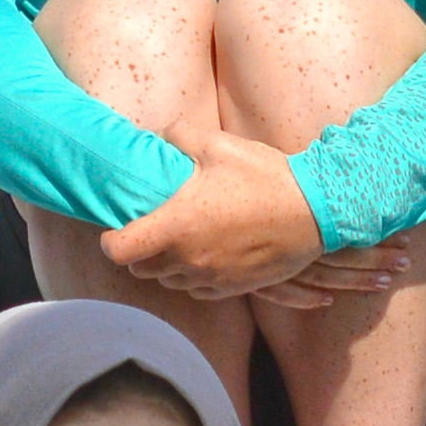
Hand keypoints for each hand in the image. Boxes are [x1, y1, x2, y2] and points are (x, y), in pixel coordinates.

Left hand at [103, 147, 334, 300]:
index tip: (117, 227)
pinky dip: (194, 277)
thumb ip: (179, 135)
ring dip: (167, 265)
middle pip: (141, 270)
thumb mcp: (218, 145)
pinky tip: (206, 254)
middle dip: (139, 251)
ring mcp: (213, 277)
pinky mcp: (235, 287)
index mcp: (176, 227)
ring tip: (181, 239)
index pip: (120, 251)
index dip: (110, 240)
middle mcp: (190, 259)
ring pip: (170, 282)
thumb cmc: (264, 177)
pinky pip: (199, 290)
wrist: (314, 210)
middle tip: (151, 228)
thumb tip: (162, 135)